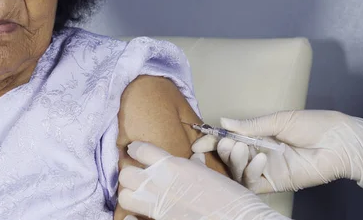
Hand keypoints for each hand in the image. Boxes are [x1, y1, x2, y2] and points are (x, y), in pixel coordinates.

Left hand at [118, 141, 290, 219]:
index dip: (136, 150)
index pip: (141, 150)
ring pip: (124, 196)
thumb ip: (197, 166)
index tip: (135, 152)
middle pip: (126, 173)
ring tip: (139, 197)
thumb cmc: (230, 197)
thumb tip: (195, 158)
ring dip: (130, 196)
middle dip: (129, 176)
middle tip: (138, 179)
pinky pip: (131, 219)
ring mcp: (158, 205)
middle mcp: (161, 183)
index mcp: (174, 166)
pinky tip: (137, 217)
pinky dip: (131, 218)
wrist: (238, 219)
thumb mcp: (212, 175)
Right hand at [192, 110, 362, 201]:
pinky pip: (253, 184)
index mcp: (259, 136)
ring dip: (233, 160)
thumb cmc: (314, 125)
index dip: (213, 139)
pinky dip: (249, 173)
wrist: (340, 142)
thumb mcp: (280, 119)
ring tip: (238, 148)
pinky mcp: (275, 183)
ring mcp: (265, 169)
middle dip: (221, 148)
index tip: (199, 137)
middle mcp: (258, 153)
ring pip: (237, 171)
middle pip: (229, 156)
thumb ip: (252, 125)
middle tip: (224, 141)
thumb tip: (224, 120)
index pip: (229, 138)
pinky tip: (258, 158)